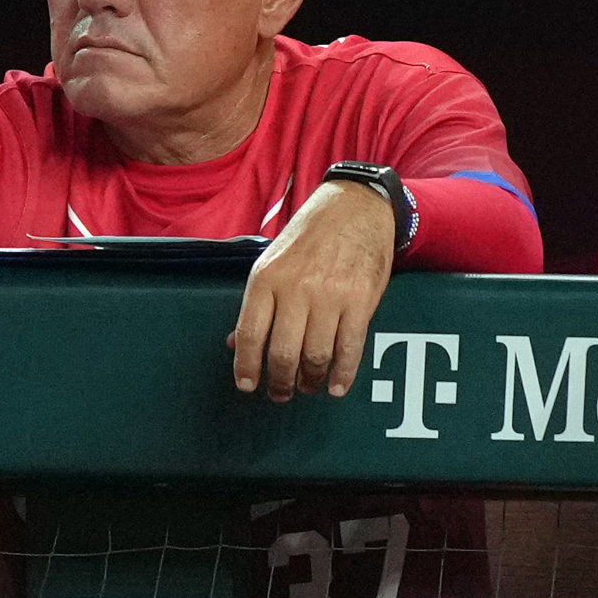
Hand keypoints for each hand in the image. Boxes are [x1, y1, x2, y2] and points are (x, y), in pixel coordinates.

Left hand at [228, 180, 395, 400]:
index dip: (247, 367)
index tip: (248, 386)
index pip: (251, 335)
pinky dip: (343, 374)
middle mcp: (296, 288)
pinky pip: (350, 348)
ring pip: (316, 356)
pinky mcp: (361, 300)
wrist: (356, 205)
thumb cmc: (311, 235)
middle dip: (281, 382)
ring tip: (308, 386)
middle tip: (282, 392)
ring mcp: (331, 295)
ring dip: (310, 380)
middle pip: (283, 353)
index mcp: (266, 278)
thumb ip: (258, 303)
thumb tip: (237, 345)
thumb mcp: (272, 261)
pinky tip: (337, 385)